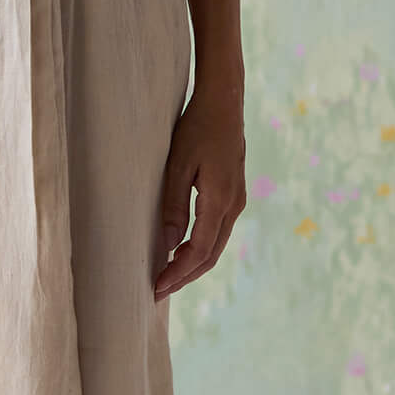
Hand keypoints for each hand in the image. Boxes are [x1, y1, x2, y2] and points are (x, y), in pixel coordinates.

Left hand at [152, 75, 246, 297]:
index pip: (199, 250)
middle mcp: (233, 206)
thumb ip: (173, 206)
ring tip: (168, 277)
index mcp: (219, 201)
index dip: (178, 272)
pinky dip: (201, 248)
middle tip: (158, 291)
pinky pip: (219, 232)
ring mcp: (237, 201)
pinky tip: (183, 251)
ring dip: (193, 264)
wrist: (225, 103)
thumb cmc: (197, 128)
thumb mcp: (178, 166)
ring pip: (217, 246)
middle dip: (185, 276)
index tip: (157, 287)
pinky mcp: (234, 195)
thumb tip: (168, 245)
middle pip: (211, 255)